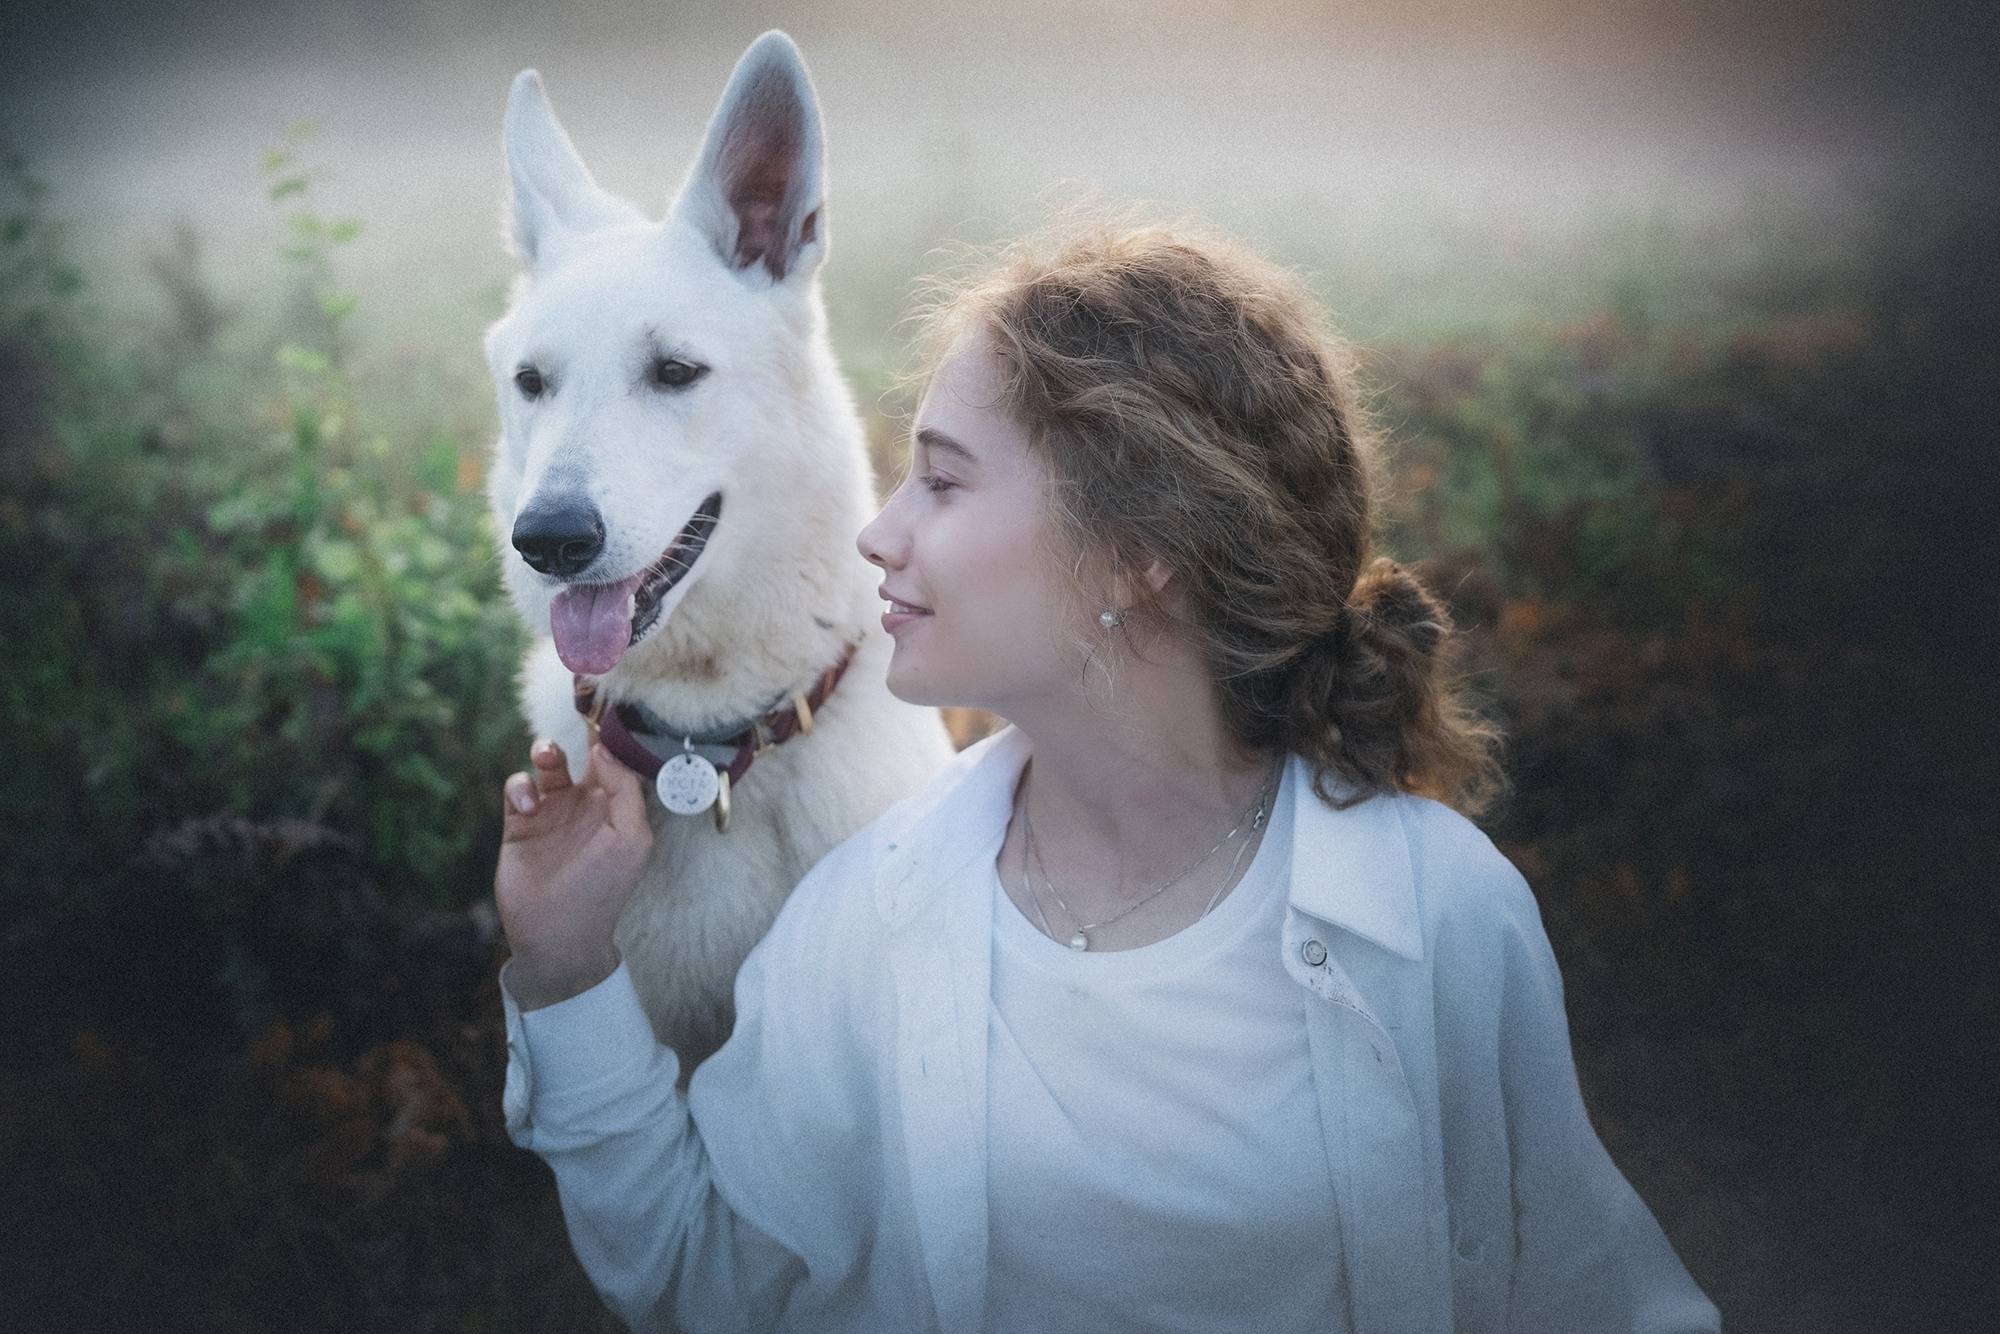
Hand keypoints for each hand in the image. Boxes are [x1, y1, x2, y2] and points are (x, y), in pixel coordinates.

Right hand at [496, 739, 653, 1009]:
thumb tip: (607, 751)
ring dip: (545, 752)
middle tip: (573, 720)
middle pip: (580, 754)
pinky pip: (518, 788)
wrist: (558, 933)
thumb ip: (624, 791)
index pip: (615, 760)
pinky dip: (521, 787)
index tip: (603, 704)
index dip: (610, 735)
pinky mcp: (520, 825)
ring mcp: (551, 813)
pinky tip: (528, 805)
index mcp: (616, 806)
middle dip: (576, 735)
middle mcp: (584, 804)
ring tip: (545, 760)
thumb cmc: (603, 889)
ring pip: (547, 765)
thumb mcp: (630, 840)